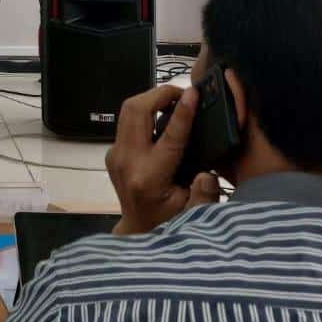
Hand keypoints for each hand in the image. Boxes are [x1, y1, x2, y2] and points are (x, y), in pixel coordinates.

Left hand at [104, 84, 221, 235]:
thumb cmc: (167, 221)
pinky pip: (128, 120)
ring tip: (177, 100)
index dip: (182, 112)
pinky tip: (164, 115)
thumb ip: (203, 195)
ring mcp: (115, 154)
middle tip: (185, 93)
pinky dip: (146, 110)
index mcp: (149, 177)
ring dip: (152, 99)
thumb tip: (207, 174)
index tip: (193, 92)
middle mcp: (127, 161)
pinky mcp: (113, 150)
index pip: (168, 137)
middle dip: (160, 93)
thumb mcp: (190, 214)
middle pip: (136, 110)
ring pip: (128, 110)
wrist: (137, 228)